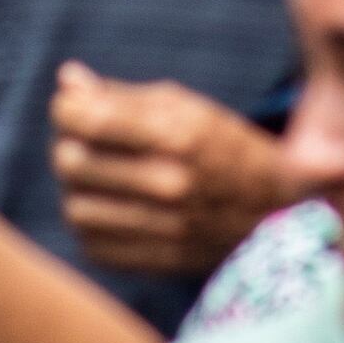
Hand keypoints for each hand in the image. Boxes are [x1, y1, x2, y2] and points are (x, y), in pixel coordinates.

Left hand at [46, 64, 291, 278]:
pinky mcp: (154, 263)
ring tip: (99, 175)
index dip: (66, 108)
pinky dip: (92, 223)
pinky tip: (113, 207)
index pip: (86, 120)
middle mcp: (169, 184)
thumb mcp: (185, 106)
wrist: (277, 214)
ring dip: (77, 188)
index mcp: (178, 135)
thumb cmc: (225, 147)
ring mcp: (162, 229)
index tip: (73, 106)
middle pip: (71, 163)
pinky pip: (91, 244)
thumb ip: (121, 95)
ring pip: (74, 208)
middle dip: (68, 144)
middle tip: (85, 139)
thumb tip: (66, 79)